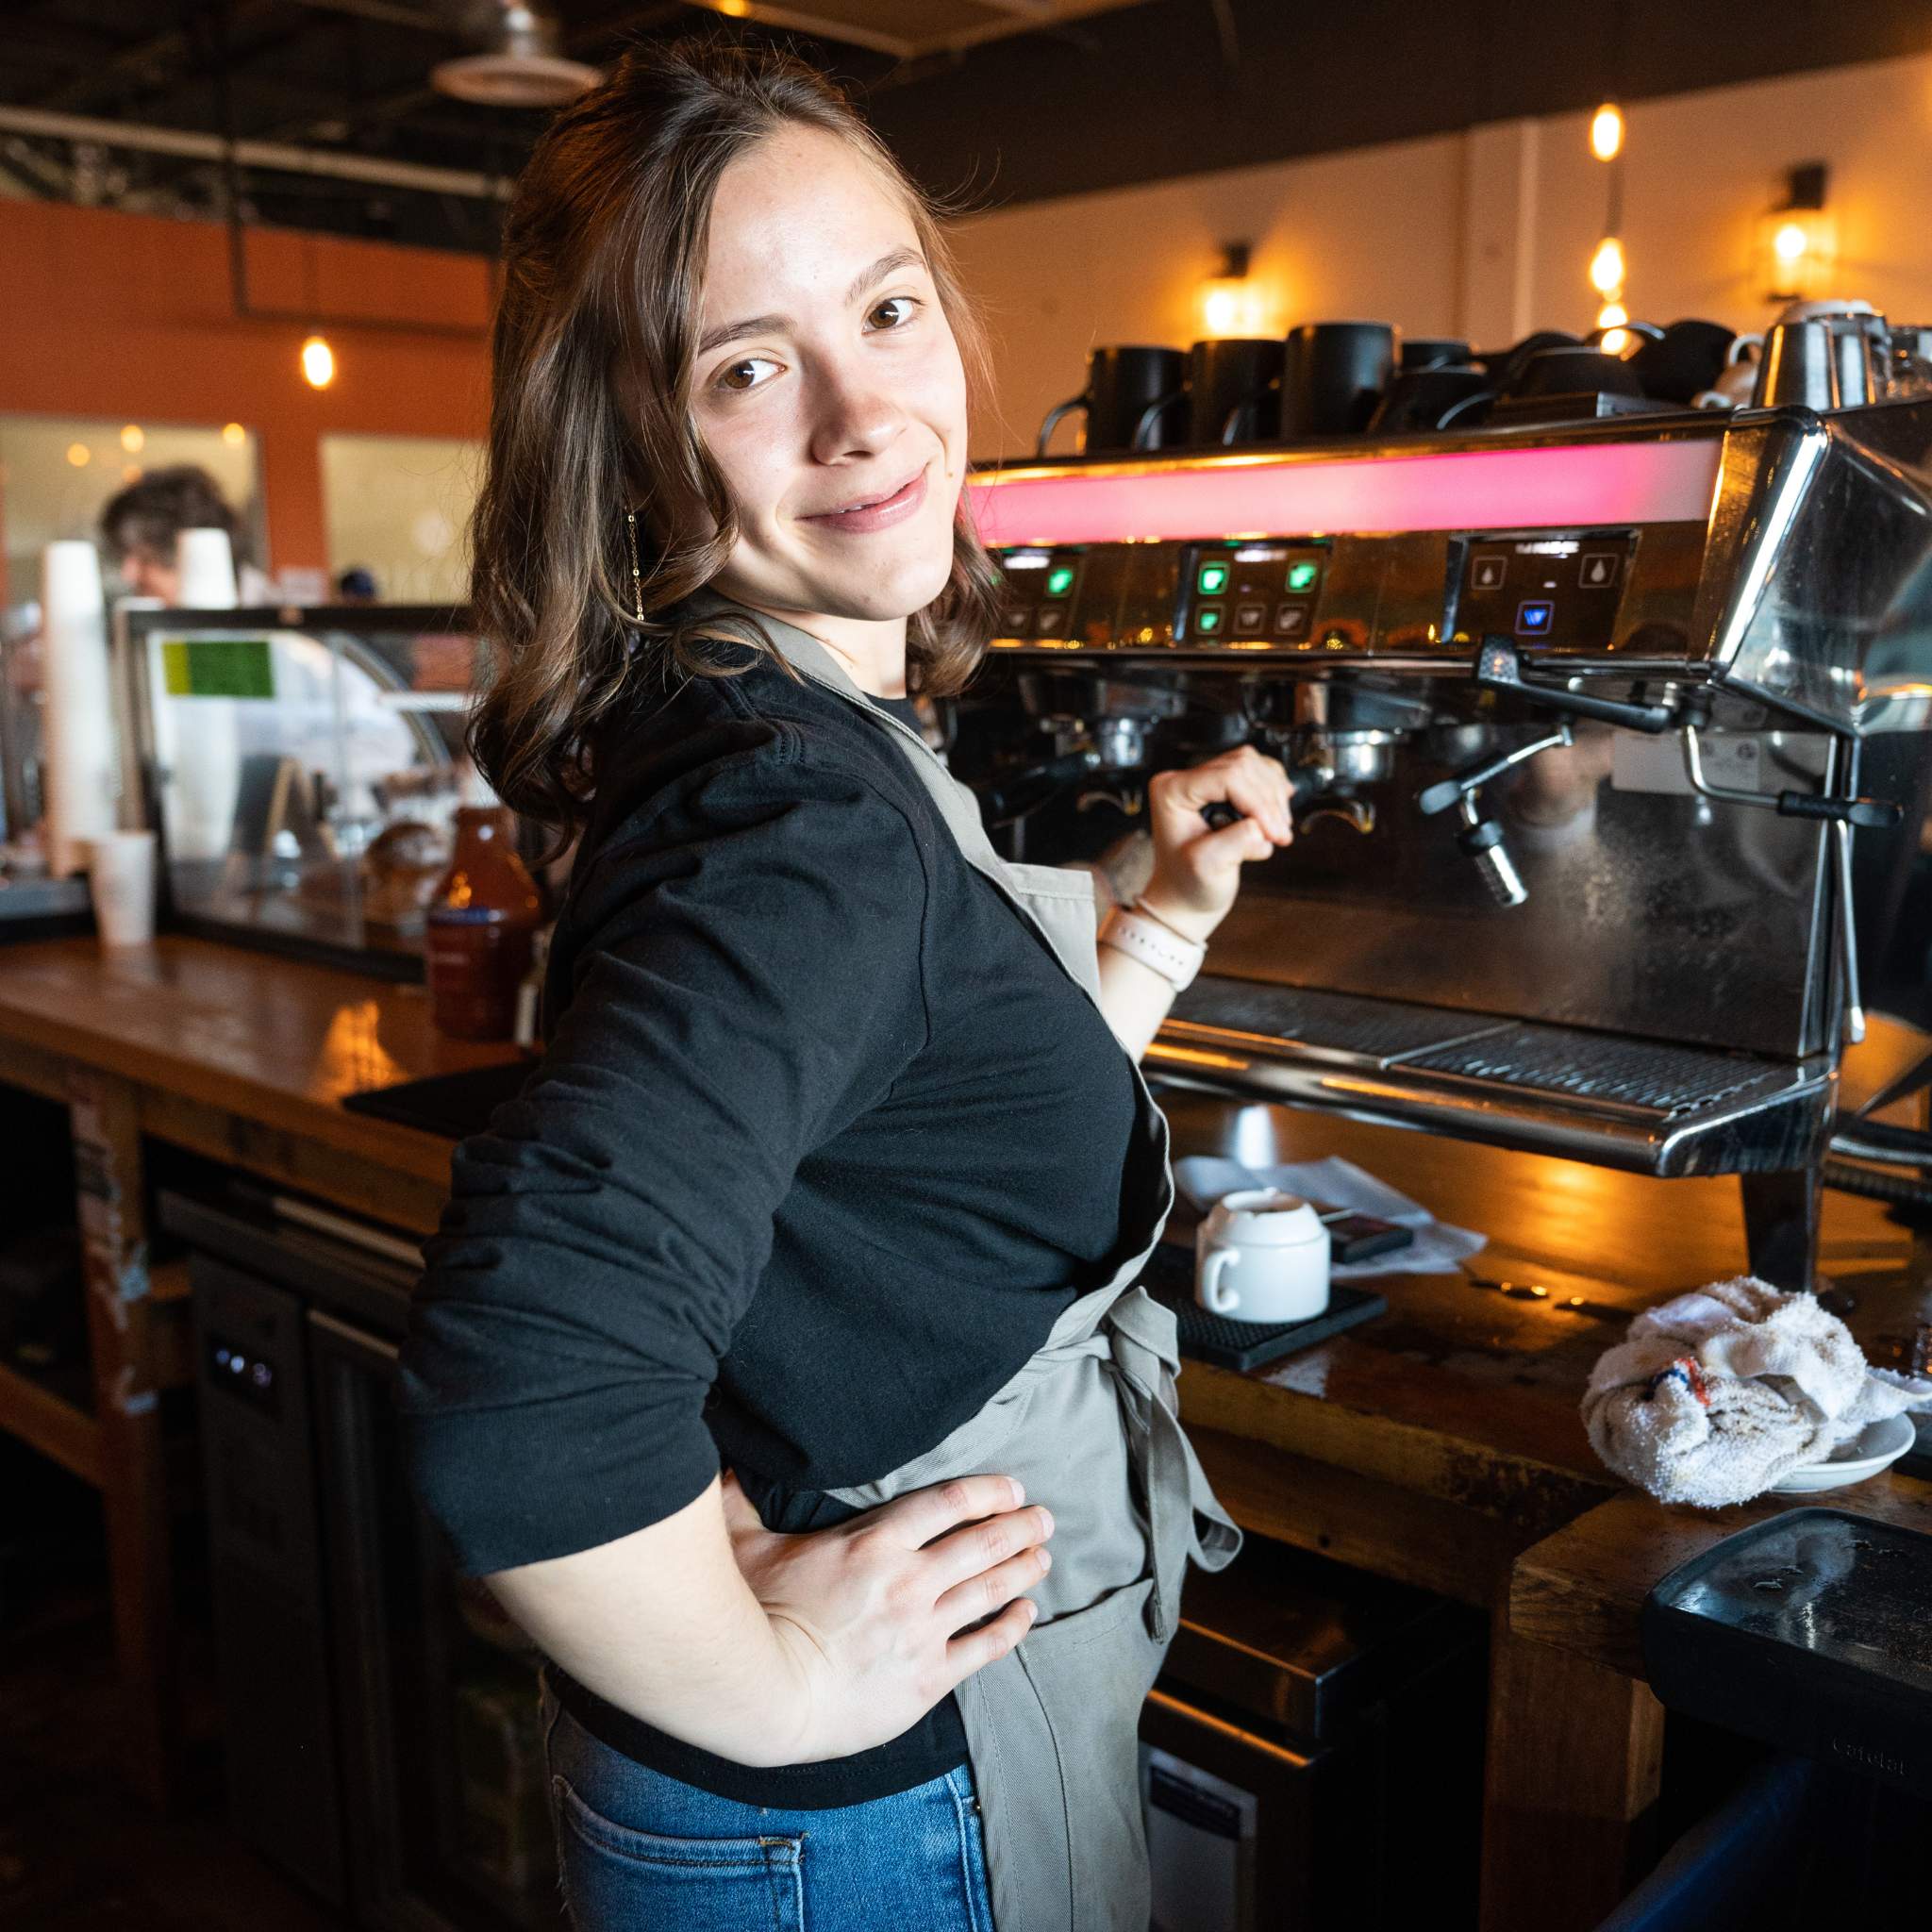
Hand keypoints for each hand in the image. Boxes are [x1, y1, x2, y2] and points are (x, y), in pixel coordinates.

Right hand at [719, 1466, 1053, 1762]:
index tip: (1013, 1488)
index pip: (948, 1503)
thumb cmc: (753, 1617)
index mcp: (873, 1542)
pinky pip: (983, 1647)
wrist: (765, 1697)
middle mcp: (908, 1580)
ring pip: (991, 1591)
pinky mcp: (926, 1679)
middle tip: (1046, 1519)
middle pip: (983, 1543)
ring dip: (1024, 1570)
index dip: (989, 1491)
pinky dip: (1012, 1628)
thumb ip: (738, 1503)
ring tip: (1044, 1558)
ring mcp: (922, 1630)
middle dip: (1021, 1527)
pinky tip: (1027, 1614)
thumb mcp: (745, 1548)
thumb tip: (716, 1466)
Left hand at [1138, 745, 1293, 942]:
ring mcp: (1207, 781)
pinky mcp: (1225, 789)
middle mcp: (1187, 779)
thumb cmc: (1187, 884)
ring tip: (1276, 832)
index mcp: (1172, 790)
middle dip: (1268, 801)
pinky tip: (1277, 815)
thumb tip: (1260, 827)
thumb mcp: (1207, 867)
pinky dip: (1274, 793)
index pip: (1227, 776)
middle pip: (1244, 766)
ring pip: (1255, 767)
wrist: (1186, 896)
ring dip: (1274, 798)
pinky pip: (1260, 773)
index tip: (1272, 833)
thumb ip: (1236, 842)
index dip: (1257, 802)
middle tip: (1279, 835)